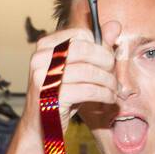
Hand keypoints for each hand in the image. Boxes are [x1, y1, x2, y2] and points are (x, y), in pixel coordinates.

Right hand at [20, 20, 122, 147]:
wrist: (41, 127)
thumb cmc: (60, 96)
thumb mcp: (76, 69)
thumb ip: (95, 47)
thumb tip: (115, 26)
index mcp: (44, 48)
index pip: (80, 35)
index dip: (99, 46)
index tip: (107, 59)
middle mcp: (40, 60)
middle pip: (84, 49)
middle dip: (105, 61)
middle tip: (113, 73)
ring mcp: (43, 79)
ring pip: (88, 71)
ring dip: (107, 81)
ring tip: (113, 89)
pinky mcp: (52, 97)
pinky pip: (88, 90)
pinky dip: (103, 94)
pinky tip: (108, 98)